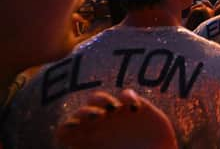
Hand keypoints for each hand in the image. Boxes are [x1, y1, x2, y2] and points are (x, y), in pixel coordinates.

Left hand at [56, 89, 177, 148]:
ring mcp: (117, 116)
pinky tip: (134, 108)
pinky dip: (128, 97)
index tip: (74, 128)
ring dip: (102, 100)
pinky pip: (126, 94)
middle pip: (82, 111)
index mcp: (89, 143)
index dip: (67, 127)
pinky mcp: (135, 108)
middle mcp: (100, 127)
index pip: (66, 130)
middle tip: (98, 117)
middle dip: (85, 111)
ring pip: (98, 98)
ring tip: (113, 109)